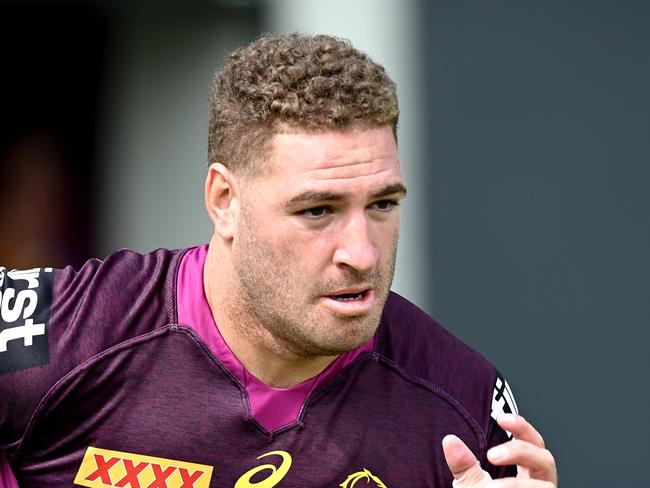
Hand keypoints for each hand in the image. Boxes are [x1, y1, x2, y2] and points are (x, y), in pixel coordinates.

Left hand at [442, 413, 556, 486]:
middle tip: (492, 455)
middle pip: (545, 458)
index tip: (501, 418)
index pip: (532, 441)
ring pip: (543, 487)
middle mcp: (541, 485)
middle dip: (520, 451)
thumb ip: (464, 465)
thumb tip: (449, 440)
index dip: (522, 427)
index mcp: (528, 471)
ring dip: (515, 485)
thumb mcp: (471, 486)